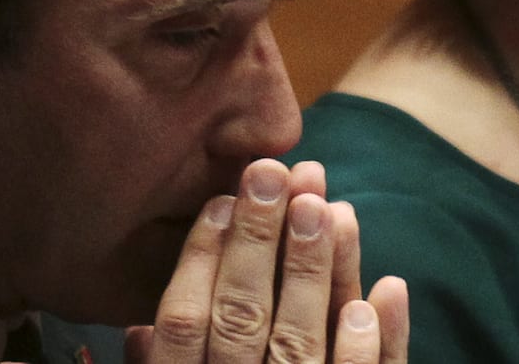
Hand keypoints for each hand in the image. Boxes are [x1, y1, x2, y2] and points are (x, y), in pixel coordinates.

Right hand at [124, 159, 408, 362]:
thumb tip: (133, 330)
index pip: (183, 324)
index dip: (200, 261)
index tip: (221, 201)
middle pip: (244, 318)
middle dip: (259, 242)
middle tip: (275, 175)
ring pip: (302, 342)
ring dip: (315, 272)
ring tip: (327, 207)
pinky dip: (376, 343)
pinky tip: (385, 288)